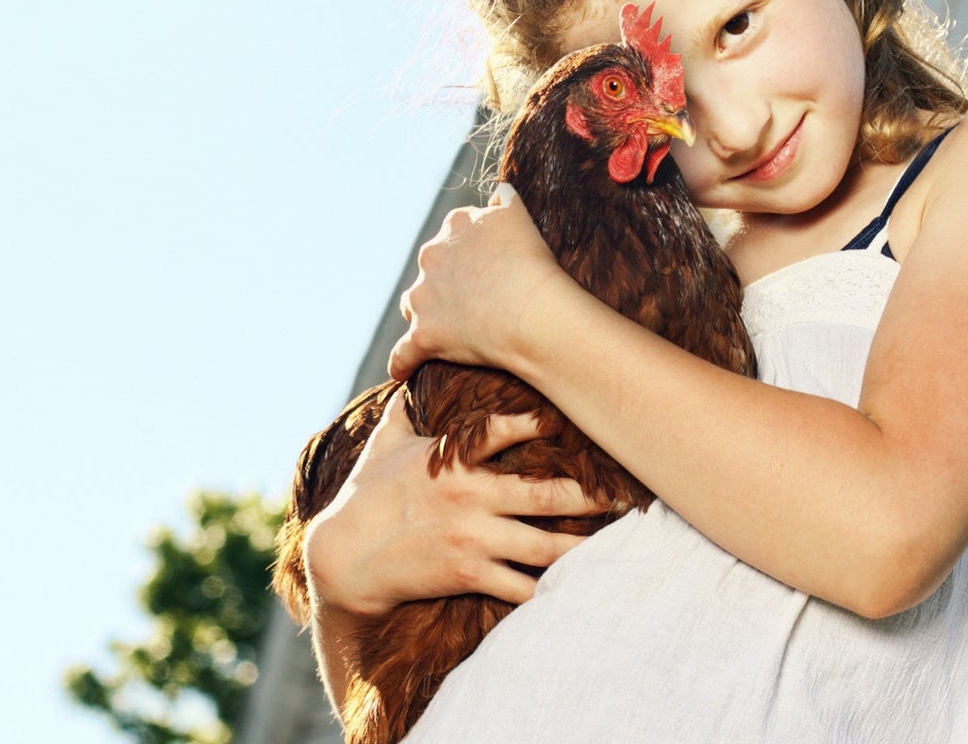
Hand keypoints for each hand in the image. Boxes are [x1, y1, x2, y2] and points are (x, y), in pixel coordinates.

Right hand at [302, 388, 607, 615]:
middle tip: (624, 493)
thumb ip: (403, 413)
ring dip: (582, 546)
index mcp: (453, 461)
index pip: (506, 431)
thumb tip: (405, 376)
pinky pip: (519, 587)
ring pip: (544, 545)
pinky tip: (573, 590)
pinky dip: (547, 591)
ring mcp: (473, 539)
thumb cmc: (364, 496)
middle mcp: (471, 497)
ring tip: (612, 545)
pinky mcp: (469, 574)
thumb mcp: (383, 445)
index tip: (578, 417)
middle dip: (589, 495)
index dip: (544, 423)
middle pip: (546, 495)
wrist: (343, 558)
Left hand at [388, 183, 566, 381]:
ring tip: (448, 329)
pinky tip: (402, 371)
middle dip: (446, 280)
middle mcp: (432, 256)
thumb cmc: (531, 264)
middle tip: (477, 298)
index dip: (473, 250)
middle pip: (432, 269)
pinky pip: (404, 353)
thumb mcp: (520, 216)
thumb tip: (498, 191)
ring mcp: (425, 297)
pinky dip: (403, 363)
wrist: (531, 311)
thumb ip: (505, 200)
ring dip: (426, 314)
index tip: (489, 265)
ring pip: (415, 305)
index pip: (456, 233)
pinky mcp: (424, 336)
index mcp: (455, 226)